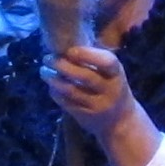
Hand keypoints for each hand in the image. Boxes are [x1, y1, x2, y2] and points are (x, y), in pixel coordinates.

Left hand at [43, 45, 160, 165]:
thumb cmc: (110, 87)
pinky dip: (55, 92)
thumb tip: (64, 45)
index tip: (69, 50)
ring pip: (72, 90)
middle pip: (85, 76)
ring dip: (54, 79)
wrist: (120, 121)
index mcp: (117, 74)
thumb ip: (94, 61)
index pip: (106, 62)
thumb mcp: (111, 74)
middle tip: (48, 58)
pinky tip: (51, 86)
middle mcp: (110, 90)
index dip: (88, 54)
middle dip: (63, 65)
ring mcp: (98, 105)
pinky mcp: (86, 117)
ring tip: (44, 71)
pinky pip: (66, 103)